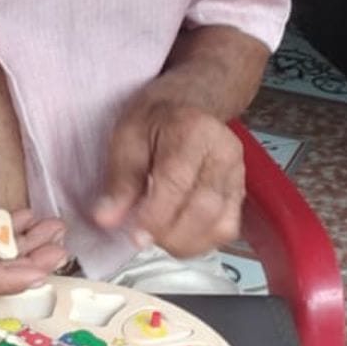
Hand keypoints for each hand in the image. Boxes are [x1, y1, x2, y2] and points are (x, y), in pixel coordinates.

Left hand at [92, 86, 244, 256]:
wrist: (189, 103)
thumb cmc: (157, 118)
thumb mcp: (127, 137)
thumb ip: (119, 180)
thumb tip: (107, 219)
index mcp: (194, 131)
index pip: (177, 182)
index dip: (155, 215)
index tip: (135, 236)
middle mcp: (224, 153)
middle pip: (203, 208)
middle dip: (168, 234)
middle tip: (141, 237)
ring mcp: (237, 174)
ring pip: (219, 225)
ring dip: (184, 242)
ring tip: (157, 235)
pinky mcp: (239, 193)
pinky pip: (227, 229)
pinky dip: (201, 242)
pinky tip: (177, 235)